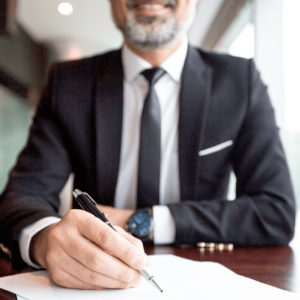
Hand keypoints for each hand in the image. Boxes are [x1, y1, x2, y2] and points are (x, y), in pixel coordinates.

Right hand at [29, 209, 147, 289]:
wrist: (53, 238)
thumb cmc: (84, 231)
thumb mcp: (103, 226)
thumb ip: (124, 239)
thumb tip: (141, 258)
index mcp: (78, 219)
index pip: (105, 236)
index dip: (125, 252)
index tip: (141, 262)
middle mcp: (63, 236)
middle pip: (97, 259)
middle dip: (122, 271)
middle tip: (138, 277)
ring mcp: (57, 257)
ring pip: (91, 276)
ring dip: (115, 282)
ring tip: (129, 281)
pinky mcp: (56, 274)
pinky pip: (84, 285)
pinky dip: (103, 286)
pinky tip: (113, 283)